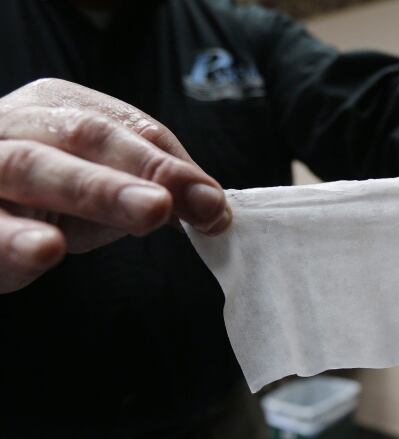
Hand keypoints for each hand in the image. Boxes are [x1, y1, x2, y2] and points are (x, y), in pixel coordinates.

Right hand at [0, 78, 230, 292]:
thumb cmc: (39, 197)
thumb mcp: (98, 188)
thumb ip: (150, 191)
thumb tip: (212, 208)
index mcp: (58, 107)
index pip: (128, 127)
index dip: (175, 165)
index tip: (214, 204)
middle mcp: (17, 124)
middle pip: (85, 136)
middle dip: (145, 168)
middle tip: (185, 201)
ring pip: (32, 167)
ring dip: (96, 189)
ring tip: (149, 210)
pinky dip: (15, 239)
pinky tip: (46, 250)